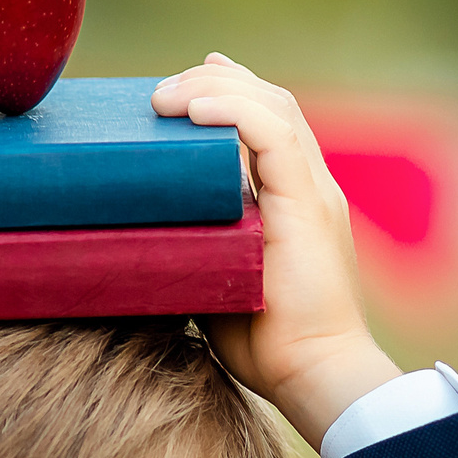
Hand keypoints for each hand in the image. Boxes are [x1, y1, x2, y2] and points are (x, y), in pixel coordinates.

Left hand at [152, 54, 401, 447]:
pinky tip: (193, 109)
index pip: (267, 124)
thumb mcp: (219, 279)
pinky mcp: (309, 206)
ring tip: (165, 97)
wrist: (313, 374)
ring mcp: (312, 193)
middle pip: (270, 103)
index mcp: (293, 200)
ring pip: (273, 107)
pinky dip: (234, 112)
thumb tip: (145, 235)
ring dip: (215, 90)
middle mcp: (308, 187)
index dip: (229, 94)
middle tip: (162, 92)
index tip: (184, 87)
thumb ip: (199, 246)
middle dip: (214, 83)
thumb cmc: (265, 343)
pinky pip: (275, 136)